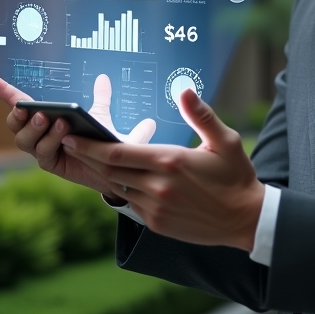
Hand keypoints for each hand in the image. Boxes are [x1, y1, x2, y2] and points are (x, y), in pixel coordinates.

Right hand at [0, 74, 155, 194]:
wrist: (112, 165)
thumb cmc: (99, 138)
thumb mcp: (100, 115)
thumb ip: (100, 97)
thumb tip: (103, 77)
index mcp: (43, 118)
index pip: (19, 103)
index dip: (4, 92)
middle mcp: (36, 134)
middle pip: (15, 124)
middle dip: (19, 116)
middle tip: (35, 110)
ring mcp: (40, 150)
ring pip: (25, 140)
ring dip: (38, 129)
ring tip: (58, 121)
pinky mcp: (49, 164)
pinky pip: (43, 153)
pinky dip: (52, 142)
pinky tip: (66, 135)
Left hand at [62, 88, 264, 250]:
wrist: (245, 219)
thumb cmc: (236, 176)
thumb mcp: (225, 141)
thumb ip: (201, 115)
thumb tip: (185, 90)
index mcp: (170, 161)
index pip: (117, 152)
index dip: (90, 145)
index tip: (72, 135)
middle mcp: (158, 186)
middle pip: (109, 170)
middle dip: (86, 156)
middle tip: (69, 142)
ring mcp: (155, 208)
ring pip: (117, 188)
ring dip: (102, 173)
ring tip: (90, 158)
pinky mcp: (157, 223)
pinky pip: (131, 204)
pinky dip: (123, 190)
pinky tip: (120, 179)